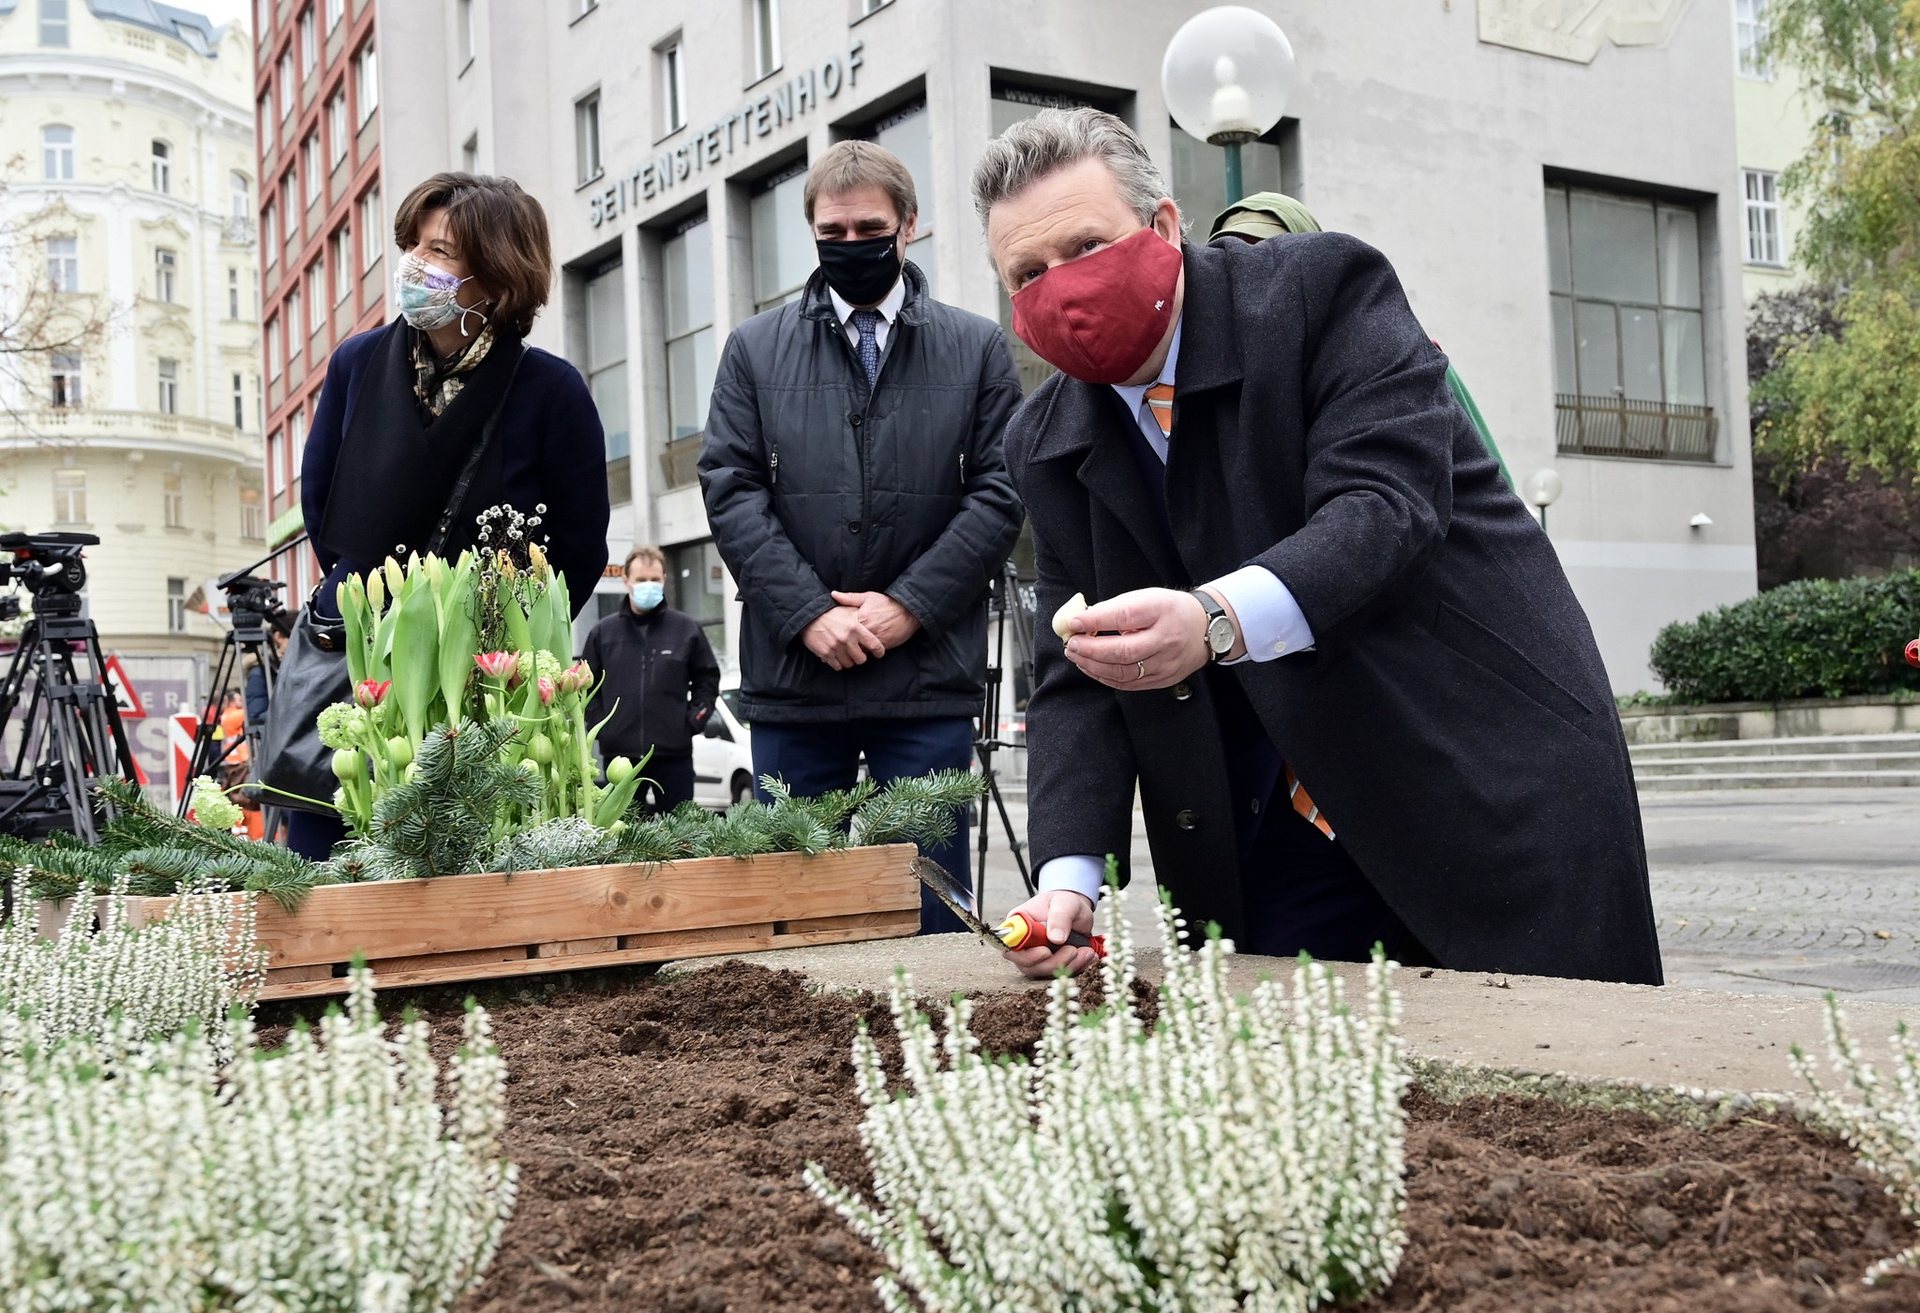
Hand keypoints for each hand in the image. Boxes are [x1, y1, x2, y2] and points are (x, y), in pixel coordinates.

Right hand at [801, 607, 887, 670]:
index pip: (874, 645)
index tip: (879, 654)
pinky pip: (837, 666)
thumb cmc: (831, 612)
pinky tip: (837, 656)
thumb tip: (875, 623)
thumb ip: (862, 617)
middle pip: (862, 659)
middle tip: (858, 653)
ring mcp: (836, 647)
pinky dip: (838, 663)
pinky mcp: (826, 653)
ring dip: (849, 661)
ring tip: (846, 654)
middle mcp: (846, 638)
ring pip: (849, 664)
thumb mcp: (848, 610)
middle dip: (860, 657)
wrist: (809, 615)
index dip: (879, 651)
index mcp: (855, 627)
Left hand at [830, 591, 921, 650]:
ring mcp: (876, 638)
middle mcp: (868, 629)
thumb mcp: (868, 597)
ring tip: (847, 649)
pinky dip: (865, 652)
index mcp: (861, 617)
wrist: (909, 612)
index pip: (844, 628)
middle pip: (850, 641)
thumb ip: (849, 598)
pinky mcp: (883, 646)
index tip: (833, 632)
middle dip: (844, 643)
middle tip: (837, 644)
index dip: (838, 630)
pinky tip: (862, 650)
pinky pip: (870, 653)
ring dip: (854, 650)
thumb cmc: (888, 603)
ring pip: (859, 649)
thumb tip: (833, 594)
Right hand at [1002, 889, 1099, 978]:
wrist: (1076, 910)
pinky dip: (1076, 968)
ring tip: (1086, 952)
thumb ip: (1059, 917)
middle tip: (1073, 950)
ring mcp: (1035, 956)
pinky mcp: (1049, 964)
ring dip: (1066, 966)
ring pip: (1043, 972)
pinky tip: (1088, 957)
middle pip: (1026, 965)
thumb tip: (1055, 939)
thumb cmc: (1065, 902)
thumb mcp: (1065, 902)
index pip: (1009, 946)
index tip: (1046, 951)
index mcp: (1018, 924)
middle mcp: (1023, 943)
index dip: (1024, 954)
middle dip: (1051, 963)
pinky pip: (1058, 974)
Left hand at [1062, 587, 1230, 689]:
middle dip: (1091, 650)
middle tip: (1071, 644)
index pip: (1125, 616)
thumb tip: (1083, 620)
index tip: (1074, 622)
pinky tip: (1092, 668)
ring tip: (1076, 656)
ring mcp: (1166, 663)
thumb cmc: (1170, 610)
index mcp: (1162, 610)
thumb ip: (1116, 608)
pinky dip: (1105, 677)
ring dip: (1093, 666)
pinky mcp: (1163, 679)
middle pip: (1123, 651)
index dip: (1096, 620)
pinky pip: (1129, 684)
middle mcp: (1167, 639)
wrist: (1205, 630)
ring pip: (1124, 672)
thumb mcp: (1147, 597)